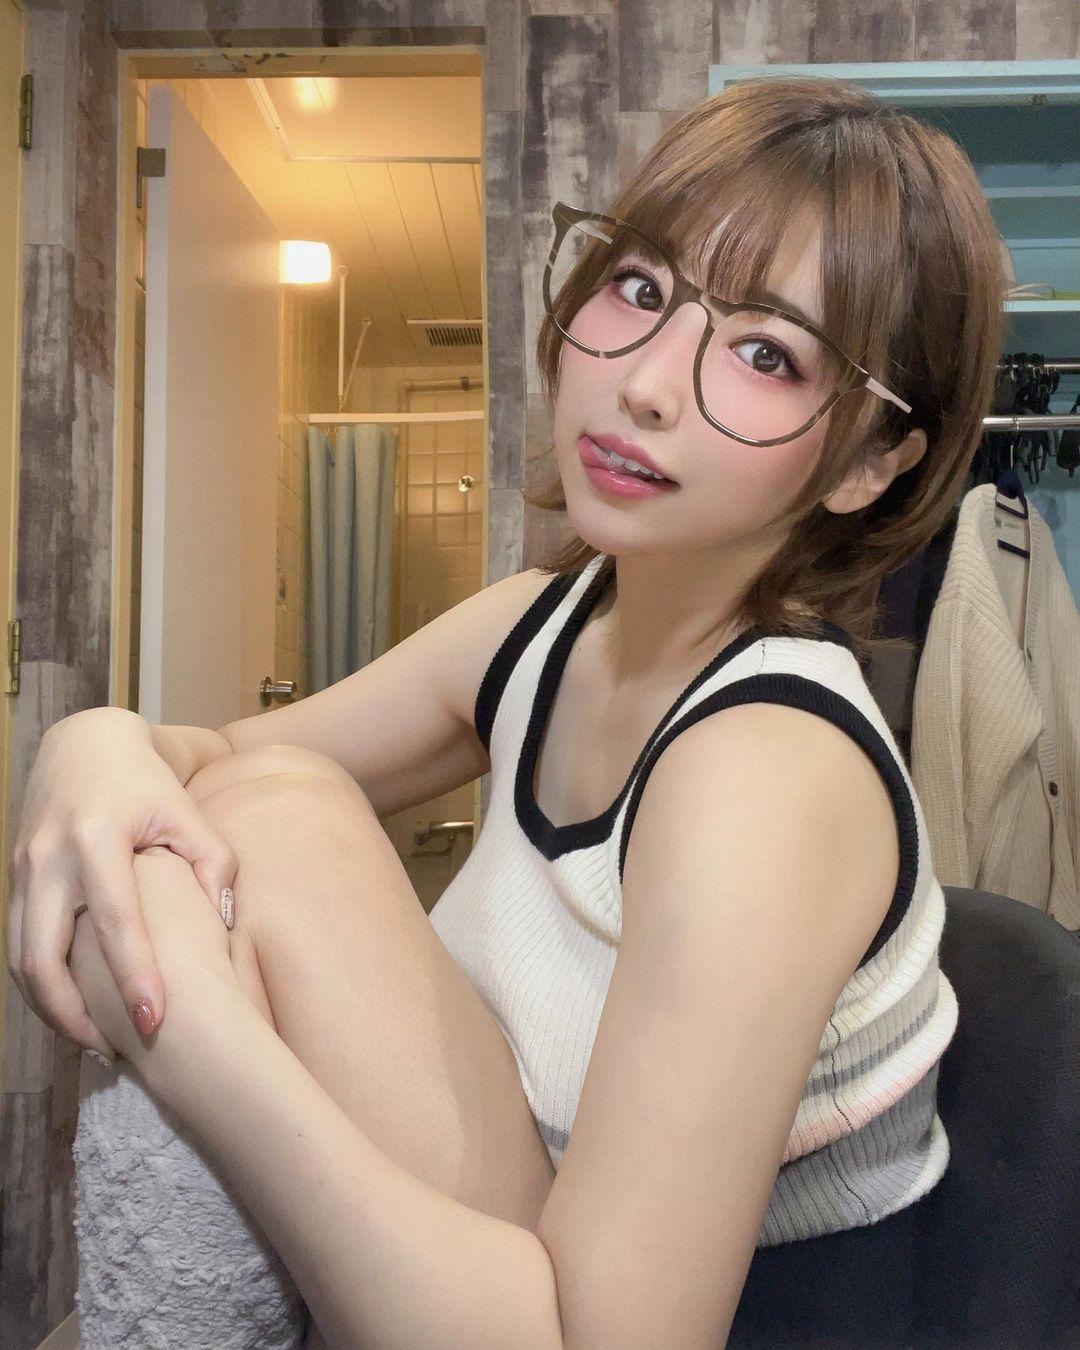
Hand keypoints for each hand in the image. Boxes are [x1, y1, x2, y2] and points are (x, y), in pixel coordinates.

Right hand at [7, 708, 237, 1056]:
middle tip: (114, 1053)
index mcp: (98, 838)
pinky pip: (18, 947)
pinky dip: (41, 986)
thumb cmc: (150, 786)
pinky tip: (75, 1010)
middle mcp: (51, 858)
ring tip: (95, 1043)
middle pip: (44, 957)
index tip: (154, 1021)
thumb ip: (213, 866)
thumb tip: (223, 927)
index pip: (115, 921)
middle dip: (73, 1015)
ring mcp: (23, 871)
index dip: (133, 976)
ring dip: (52, 1010)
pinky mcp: (15, 882)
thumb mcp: (190, 815)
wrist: (86, 746)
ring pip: (21, 961)